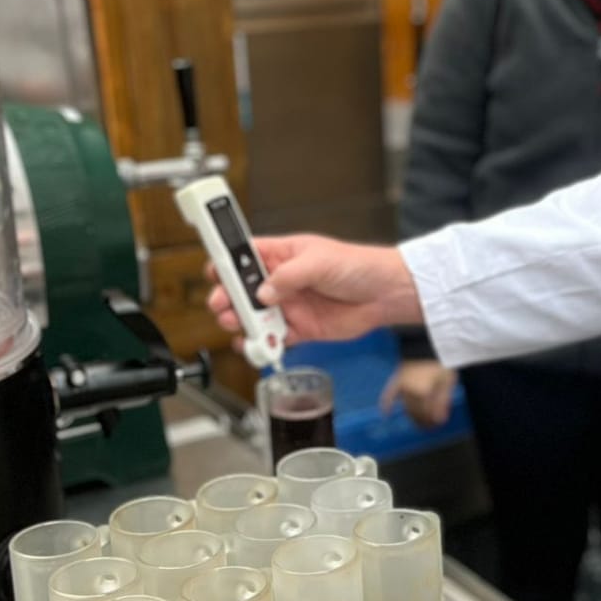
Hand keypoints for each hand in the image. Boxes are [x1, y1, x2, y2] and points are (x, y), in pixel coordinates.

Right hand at [207, 235, 421, 349]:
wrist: (385, 294)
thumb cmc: (358, 266)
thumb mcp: (320, 261)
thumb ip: (288, 276)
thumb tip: (263, 291)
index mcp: (282, 255)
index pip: (245, 256)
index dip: (226, 263)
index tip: (215, 274)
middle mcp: (281, 281)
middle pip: (242, 290)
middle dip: (228, 298)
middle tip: (223, 306)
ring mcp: (289, 306)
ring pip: (254, 317)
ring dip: (241, 322)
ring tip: (238, 325)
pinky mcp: (300, 329)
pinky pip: (274, 339)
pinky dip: (262, 345)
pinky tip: (256, 346)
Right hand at [380, 360, 457, 428]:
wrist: (430, 342)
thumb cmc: (441, 362)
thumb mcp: (447, 381)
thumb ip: (443, 401)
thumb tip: (439, 421)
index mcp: (423, 392)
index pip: (426, 413)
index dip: (432, 421)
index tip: (438, 424)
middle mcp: (409, 391)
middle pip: (415, 412)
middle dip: (423, 420)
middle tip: (431, 425)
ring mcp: (402, 385)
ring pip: (406, 407)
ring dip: (412, 416)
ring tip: (419, 422)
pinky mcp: (397, 379)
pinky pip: (389, 393)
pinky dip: (386, 403)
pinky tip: (386, 413)